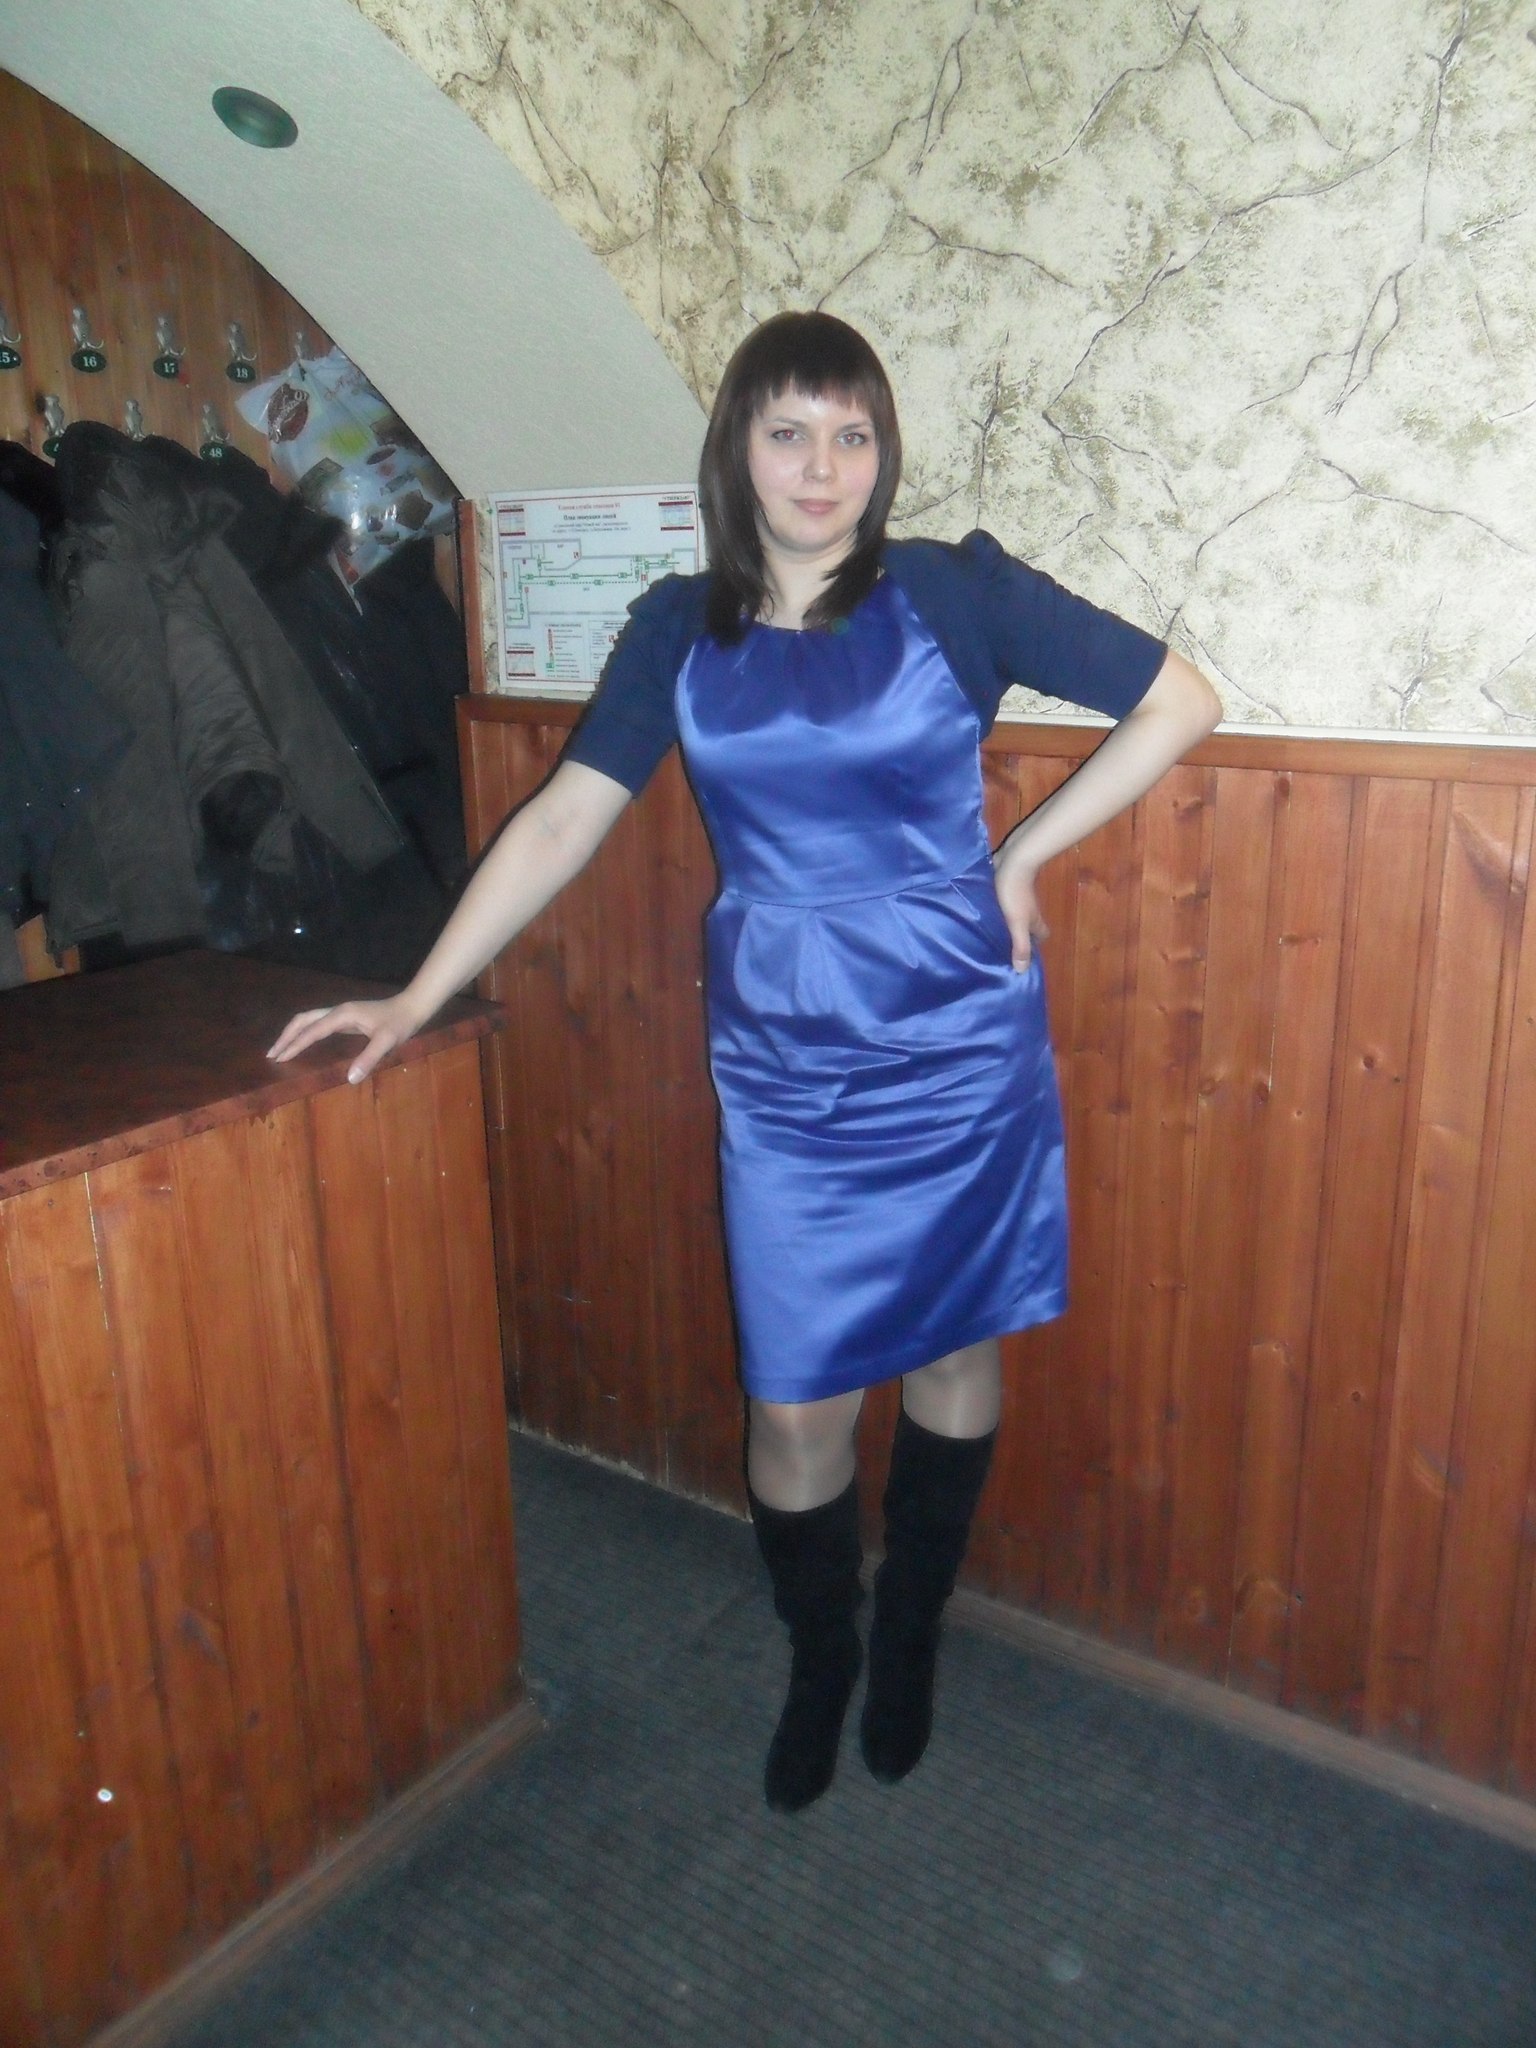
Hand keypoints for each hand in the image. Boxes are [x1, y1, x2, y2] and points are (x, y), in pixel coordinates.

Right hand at [266, 992, 425, 1084]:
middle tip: (271, 1055)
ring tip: (280, 1050)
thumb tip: (349, 1079)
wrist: (412, 1007)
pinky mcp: (346, 1018)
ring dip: (293, 1033)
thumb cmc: (400, 1023)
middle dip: (286, 1036)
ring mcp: (341, 1013)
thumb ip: (369, 1058)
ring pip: (309, 1020)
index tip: (279, 1058)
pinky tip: (303, 1043)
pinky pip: (318, 1024)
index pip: (312, 1031)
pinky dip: (305, 1033)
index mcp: (342, 1015)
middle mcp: (337, 1011)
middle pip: (303, 1020)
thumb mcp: (387, 1042)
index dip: (295, 1044)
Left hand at [993, 842, 1049, 970]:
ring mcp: (1018, 897)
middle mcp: (1029, 909)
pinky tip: (986, 913)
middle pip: (1029, 925)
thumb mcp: (1016, 923)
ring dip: (1007, 922)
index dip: (1035, 946)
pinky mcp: (1006, 887)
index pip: (1040, 936)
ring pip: (1016, 913)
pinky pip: (1004, 902)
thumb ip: (1020, 945)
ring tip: (992, 933)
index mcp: (1034, 919)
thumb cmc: (1015, 894)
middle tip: (1003, 947)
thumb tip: (1022, 971)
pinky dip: (998, 908)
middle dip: (1020, 935)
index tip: (1023, 956)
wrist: (1013, 861)